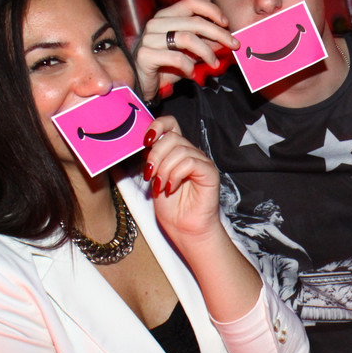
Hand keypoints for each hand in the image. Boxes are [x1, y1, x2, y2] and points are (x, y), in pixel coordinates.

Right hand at [134, 0, 239, 99]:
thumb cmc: (166, 65)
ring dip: (207, 52)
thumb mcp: (190, 51)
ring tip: (213, 63)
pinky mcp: (145, 55)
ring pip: (187, 38)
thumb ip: (205, 41)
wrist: (143, 84)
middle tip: (233, 45)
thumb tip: (226, 38)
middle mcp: (156, 23)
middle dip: (219, 33)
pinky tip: (192, 73)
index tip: (226, 24)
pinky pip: (176, 58)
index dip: (212, 10)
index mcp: (166, 16)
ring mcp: (149, 38)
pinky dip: (189, 66)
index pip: (191, 2)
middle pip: (195, 21)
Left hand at [143, 117, 221, 238]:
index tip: (145, 141)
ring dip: (164, 170)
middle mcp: (190, 153)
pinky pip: (189, 162)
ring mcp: (200, 161)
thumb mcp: (153, 178)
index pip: (170, 124)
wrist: (184, 228)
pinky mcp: (209, 172)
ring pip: (179, 150)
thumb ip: (150, 159)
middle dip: (155, 155)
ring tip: (161, 186)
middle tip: (150, 175)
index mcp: (176, 151)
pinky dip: (175, 175)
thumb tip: (142, 144)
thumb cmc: (171, 207)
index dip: (157, 126)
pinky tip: (171, 188)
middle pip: (171, 137)